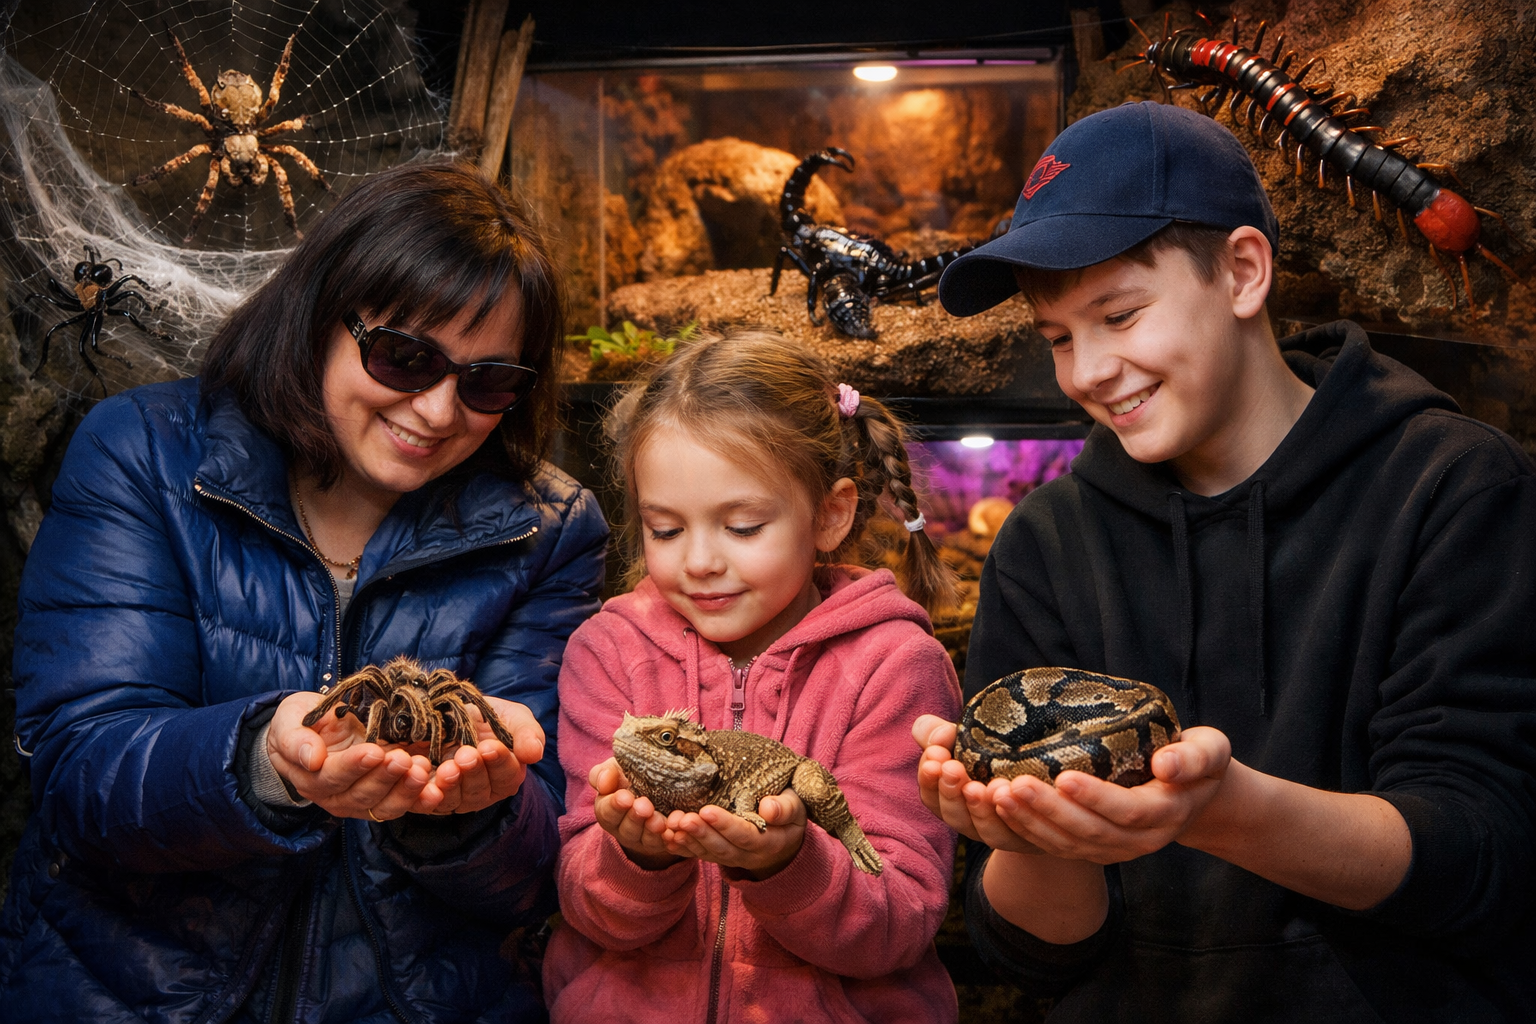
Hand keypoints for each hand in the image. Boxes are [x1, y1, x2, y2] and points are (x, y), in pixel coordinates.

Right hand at [268, 690, 431, 819]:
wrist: (314, 732)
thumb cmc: (301, 722)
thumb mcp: (289, 722)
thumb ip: (296, 740)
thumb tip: (311, 758)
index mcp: (313, 778)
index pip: (333, 776)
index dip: (353, 766)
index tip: (373, 751)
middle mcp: (337, 797)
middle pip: (362, 795)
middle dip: (385, 778)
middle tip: (404, 759)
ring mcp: (362, 801)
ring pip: (385, 805)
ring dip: (406, 791)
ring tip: (422, 770)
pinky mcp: (385, 798)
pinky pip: (404, 804)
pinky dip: (421, 800)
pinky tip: (437, 789)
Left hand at [406, 696, 542, 815]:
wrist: (452, 712)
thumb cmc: (489, 717)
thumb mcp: (514, 717)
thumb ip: (528, 734)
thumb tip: (533, 755)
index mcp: (507, 775)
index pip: (507, 775)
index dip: (498, 762)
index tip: (488, 747)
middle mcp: (483, 792)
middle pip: (480, 791)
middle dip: (473, 773)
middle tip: (465, 755)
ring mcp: (456, 797)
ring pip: (454, 800)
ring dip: (450, 785)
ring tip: (446, 767)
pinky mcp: (430, 797)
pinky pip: (427, 803)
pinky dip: (425, 795)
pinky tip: (423, 777)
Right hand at [590, 758, 681, 869]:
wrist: (658, 781)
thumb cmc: (629, 774)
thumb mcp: (615, 769)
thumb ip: (602, 774)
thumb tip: (603, 782)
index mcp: (607, 810)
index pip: (606, 812)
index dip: (615, 805)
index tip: (626, 797)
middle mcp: (623, 828)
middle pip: (627, 828)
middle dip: (635, 818)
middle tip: (645, 807)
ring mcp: (642, 838)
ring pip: (646, 839)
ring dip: (652, 830)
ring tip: (659, 821)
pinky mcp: (661, 842)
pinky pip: (664, 844)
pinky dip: (668, 839)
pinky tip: (673, 832)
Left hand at [660, 790, 807, 879]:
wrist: (786, 838)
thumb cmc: (790, 814)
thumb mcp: (797, 807)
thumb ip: (786, 808)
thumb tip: (768, 809)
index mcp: (769, 841)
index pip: (745, 835)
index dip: (725, 825)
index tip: (706, 811)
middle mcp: (749, 855)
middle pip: (722, 848)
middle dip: (701, 834)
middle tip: (683, 819)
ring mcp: (734, 858)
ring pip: (709, 853)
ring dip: (689, 841)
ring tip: (671, 825)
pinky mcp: (721, 855)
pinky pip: (701, 855)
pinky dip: (684, 848)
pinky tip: (667, 837)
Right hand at [913, 714, 1039, 853]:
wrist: (1050, 784)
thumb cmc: (999, 753)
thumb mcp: (968, 740)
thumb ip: (942, 734)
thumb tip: (932, 730)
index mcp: (953, 799)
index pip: (932, 794)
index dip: (928, 778)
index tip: (934, 756)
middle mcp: (973, 821)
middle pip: (953, 815)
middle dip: (949, 792)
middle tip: (951, 768)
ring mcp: (1002, 832)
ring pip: (984, 830)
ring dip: (978, 809)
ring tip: (977, 787)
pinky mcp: (1031, 838)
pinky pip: (1018, 834)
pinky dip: (1011, 817)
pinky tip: (1009, 795)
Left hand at [982, 726, 1232, 863]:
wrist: (1193, 793)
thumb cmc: (1196, 759)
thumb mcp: (1211, 750)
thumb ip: (1195, 755)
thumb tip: (1167, 764)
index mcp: (1166, 814)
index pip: (1127, 812)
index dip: (1095, 798)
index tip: (1063, 776)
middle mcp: (1139, 841)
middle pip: (1089, 833)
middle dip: (1048, 811)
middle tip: (1012, 784)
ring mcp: (1114, 850)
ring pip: (1067, 846)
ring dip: (1028, 824)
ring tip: (996, 795)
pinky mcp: (1093, 848)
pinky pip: (1056, 847)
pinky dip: (1025, 831)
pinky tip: (997, 808)